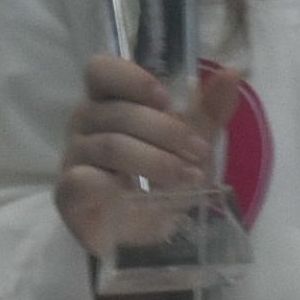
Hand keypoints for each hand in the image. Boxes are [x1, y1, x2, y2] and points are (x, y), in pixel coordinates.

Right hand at [53, 55, 233, 277]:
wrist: (148, 229)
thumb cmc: (162, 175)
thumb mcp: (194, 139)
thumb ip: (210, 107)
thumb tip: (231, 73)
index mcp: (108, 100)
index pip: (101, 70)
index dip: (131, 78)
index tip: (166, 100)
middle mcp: (84, 122)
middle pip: (118, 112)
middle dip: (166, 131)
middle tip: (199, 152)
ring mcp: (74, 156)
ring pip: (111, 146)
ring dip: (156, 161)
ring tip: (188, 177)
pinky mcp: (68, 192)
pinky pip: (84, 180)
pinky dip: (115, 186)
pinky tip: (137, 196)